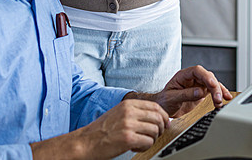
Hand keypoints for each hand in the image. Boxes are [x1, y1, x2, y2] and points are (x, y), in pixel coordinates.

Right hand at [31, 98, 169, 158]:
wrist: (85, 142)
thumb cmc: (101, 130)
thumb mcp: (119, 113)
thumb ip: (136, 113)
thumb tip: (157, 117)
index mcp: (128, 104)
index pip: (155, 106)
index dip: (164, 116)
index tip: (166, 123)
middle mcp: (129, 112)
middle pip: (158, 118)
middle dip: (160, 129)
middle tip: (155, 136)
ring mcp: (128, 125)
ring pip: (155, 131)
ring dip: (152, 139)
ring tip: (141, 142)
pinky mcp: (127, 138)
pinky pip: (148, 142)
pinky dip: (145, 147)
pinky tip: (135, 147)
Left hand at [150, 65, 232, 117]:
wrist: (164, 108)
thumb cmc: (164, 101)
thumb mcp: (171, 98)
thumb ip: (185, 95)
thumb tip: (200, 92)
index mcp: (183, 75)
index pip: (197, 71)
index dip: (206, 76)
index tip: (212, 85)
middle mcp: (192, 78)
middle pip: (207, 77)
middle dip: (215, 87)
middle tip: (218, 98)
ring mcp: (198, 84)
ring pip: (213, 83)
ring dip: (219, 92)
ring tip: (220, 102)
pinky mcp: (202, 91)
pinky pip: (213, 90)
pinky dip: (220, 94)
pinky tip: (226, 97)